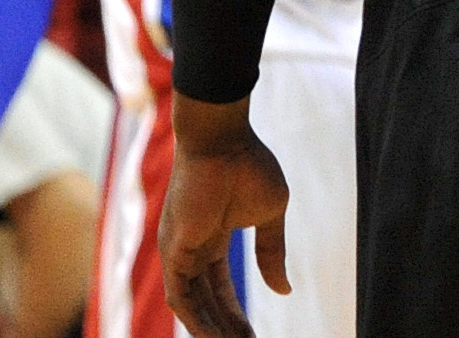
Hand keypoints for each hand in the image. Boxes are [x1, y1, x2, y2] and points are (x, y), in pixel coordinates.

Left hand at [160, 99, 291, 337]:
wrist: (224, 140)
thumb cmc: (248, 166)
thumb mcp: (270, 214)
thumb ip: (272, 253)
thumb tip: (283, 290)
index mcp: (212, 239)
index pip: (221, 287)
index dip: (236, 313)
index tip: (254, 335)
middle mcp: (191, 250)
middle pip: (207, 301)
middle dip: (227, 327)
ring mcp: (179, 251)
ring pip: (192, 304)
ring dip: (212, 329)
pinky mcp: (174, 250)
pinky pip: (181, 296)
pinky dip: (196, 319)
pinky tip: (215, 336)